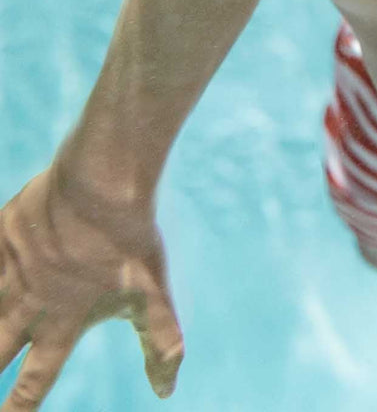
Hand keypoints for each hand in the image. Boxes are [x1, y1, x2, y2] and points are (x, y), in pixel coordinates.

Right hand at [0, 167, 182, 409]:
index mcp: (65, 320)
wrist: (103, 181)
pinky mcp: (4, 235)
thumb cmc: (132, 238)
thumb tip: (167, 391)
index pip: (35, 380)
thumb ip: (160, 341)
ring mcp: (13, 269)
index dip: (18, 408)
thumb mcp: (153, 292)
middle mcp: (32, 303)